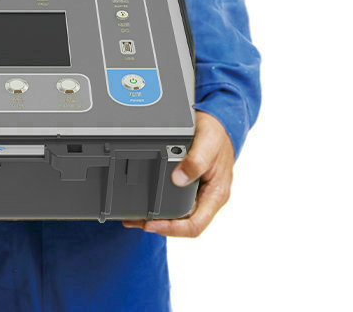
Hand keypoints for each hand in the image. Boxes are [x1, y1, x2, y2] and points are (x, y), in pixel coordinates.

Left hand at [123, 111, 233, 237]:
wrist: (218, 123)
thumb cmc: (216, 134)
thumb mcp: (208, 144)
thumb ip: (196, 161)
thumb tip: (179, 179)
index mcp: (216, 194)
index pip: (195, 224)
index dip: (172, 229)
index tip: (150, 225)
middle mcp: (207, 197)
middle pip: (183, 223)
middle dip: (159, 225)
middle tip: (134, 221)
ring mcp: (198, 192)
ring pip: (178, 214)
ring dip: (157, 217)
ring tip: (134, 215)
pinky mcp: (189, 185)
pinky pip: (175, 201)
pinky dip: (159, 204)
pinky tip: (145, 202)